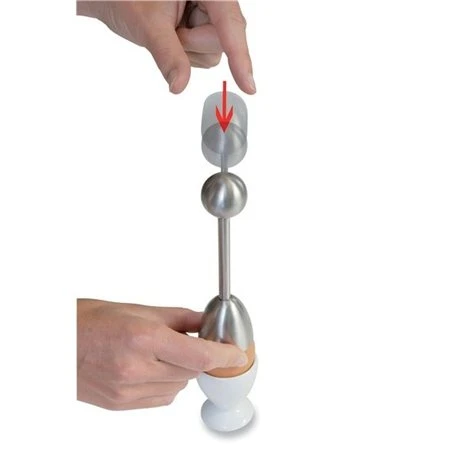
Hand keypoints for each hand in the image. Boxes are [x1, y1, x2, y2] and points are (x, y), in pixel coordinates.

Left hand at [77, 1, 255, 93]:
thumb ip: (168, 55)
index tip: (248, 85)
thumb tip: (180, 86)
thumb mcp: (146, 24)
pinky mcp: (204, 26)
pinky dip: (187, 53)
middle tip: (170, 31)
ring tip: (168, 30)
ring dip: (188, 50)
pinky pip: (206, 54)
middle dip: (193, 44)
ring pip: (214, 51)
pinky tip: (174, 35)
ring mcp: (209, 13)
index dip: (240, 56)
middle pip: (223, 40)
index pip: (229, 24)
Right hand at [77, 299, 247, 409]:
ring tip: (158, 352)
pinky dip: (166, 384)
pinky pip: (161, 399)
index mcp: (143, 338)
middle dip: (197, 357)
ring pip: (178, 387)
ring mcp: (127, 391)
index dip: (224, 356)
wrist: (55, 344)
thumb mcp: (137, 310)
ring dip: (180, 370)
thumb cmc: (89, 321)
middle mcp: (136, 368)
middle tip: (186, 341)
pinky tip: (150, 368)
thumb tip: (204, 322)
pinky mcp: (121, 405)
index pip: (199, 355)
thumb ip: (178, 318)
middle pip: (191, 372)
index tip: (235, 354)